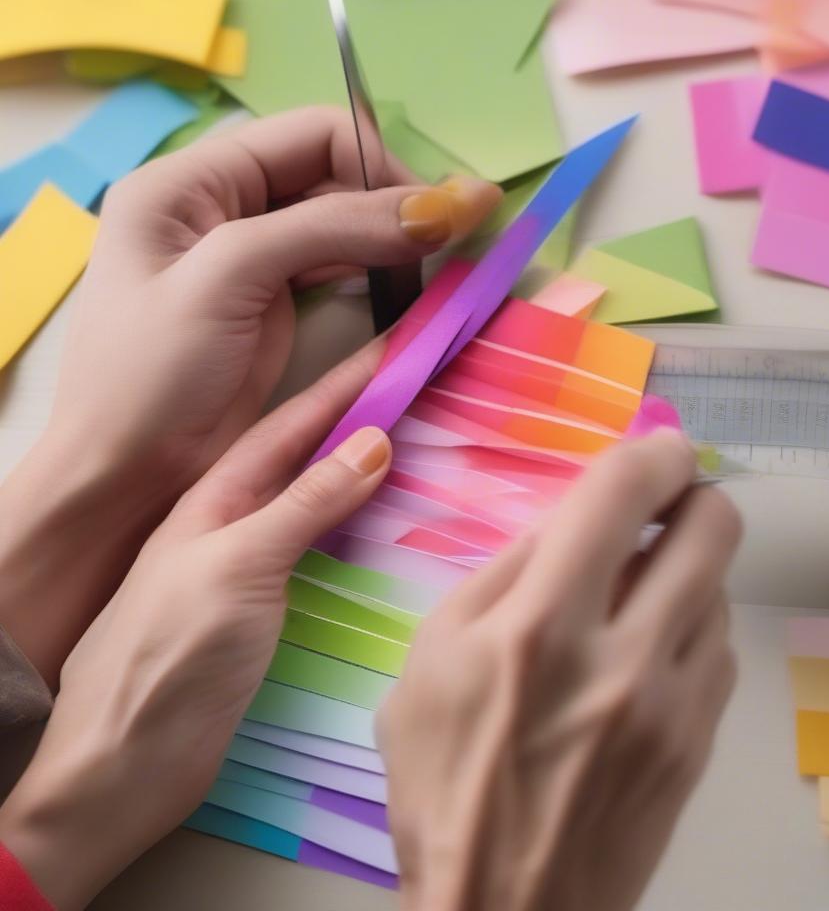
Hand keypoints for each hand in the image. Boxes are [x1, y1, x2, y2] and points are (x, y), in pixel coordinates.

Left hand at [0, 354, 395, 910]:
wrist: (125, 763)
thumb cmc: (173, 654)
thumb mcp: (240, 565)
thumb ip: (304, 504)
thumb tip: (374, 441)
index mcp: (217, 496)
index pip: (294, 424)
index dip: (346, 386)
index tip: (397, 350)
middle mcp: (232, 522)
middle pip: (306, 456)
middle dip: (358, 419)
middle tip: (417, 391)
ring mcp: (247, 566)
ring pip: (315, 501)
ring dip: (362, 472)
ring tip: (415, 449)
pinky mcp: (263, 611)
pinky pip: (320, 550)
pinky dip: (356, 528)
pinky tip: (381, 529)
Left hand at [55, 105, 499, 493]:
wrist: (122, 480)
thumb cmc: (150, 377)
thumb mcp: (229, 279)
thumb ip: (333, 229)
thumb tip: (448, 204)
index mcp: (190, 181)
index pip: (311, 136)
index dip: (381, 165)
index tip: (437, 217)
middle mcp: (220, 206)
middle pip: (331, 173)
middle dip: (394, 198)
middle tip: (457, 236)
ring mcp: (247, 258)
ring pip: (339, 220)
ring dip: (392, 233)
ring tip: (447, 255)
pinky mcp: (270, 303)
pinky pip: (335, 264)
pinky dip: (376, 268)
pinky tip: (410, 282)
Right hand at [378, 429, 740, 910]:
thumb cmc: (445, 785)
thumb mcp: (430, 658)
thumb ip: (502, 571)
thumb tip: (569, 515)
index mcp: (539, 626)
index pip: (622, 494)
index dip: (653, 449)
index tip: (660, 444)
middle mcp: (622, 656)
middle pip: (712, 526)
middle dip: (693, 494)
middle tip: (663, 503)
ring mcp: (676, 703)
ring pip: (722, 584)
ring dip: (687, 564)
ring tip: (639, 588)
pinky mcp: (701, 742)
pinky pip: (720, 646)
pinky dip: (692, 624)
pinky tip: (649, 646)